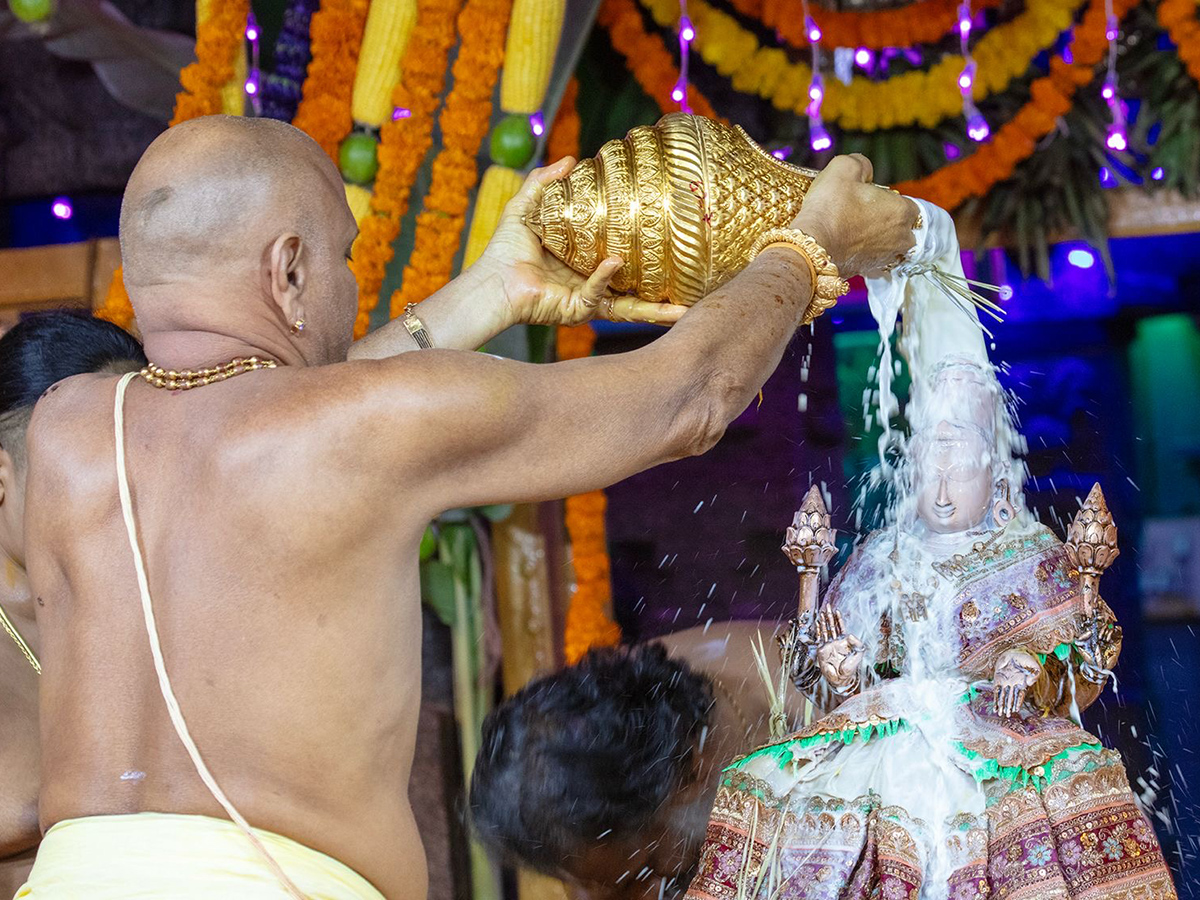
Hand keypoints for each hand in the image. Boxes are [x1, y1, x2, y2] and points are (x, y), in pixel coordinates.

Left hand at [477, 159, 690, 328]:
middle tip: (693, 287)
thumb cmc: (504, 251)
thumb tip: (570, 159)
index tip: (668, 242)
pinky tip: (615, 262)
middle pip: (635, 290)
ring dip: (656, 309)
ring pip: (629, 307)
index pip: (621, 259)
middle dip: (664, 294)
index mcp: (584, 264)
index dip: (643, 254)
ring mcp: (586, 301)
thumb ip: (544, 183)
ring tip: (685, 307)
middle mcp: (591, 285)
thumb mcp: (525, 208)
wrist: (490, 281)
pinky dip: (606, 278)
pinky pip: (598, 295)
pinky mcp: (576, 311)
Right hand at [789, 155, 918, 278]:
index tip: (874, 199)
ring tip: (857, 233)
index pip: (911, 205)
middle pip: (905, 229)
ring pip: (892, 247)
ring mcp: (885, 257)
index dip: (892, 200)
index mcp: (901, 211)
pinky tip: (852, 247)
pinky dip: (867, 254)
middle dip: (891, 222)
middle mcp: (901, 237)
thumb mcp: (844, 167)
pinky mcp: (869, 271)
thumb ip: (861, 163)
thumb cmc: (830, 206)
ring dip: (881, 240)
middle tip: (865, 215)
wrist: (811, 245)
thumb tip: (865, 171)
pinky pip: (875, 261)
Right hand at [814, 608, 864, 689]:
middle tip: (827, 606)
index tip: (836, 610)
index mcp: (845, 642)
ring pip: (825, 630)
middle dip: (830, 616)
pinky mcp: (822, 649)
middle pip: (832, 626)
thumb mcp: (858, 654)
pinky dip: (818, 630)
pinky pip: (819, 637)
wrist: (840, 678)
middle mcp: (836, 641)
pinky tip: (817, 624)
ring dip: (823, 621)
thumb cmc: (850, 668)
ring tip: (821, 612)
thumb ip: (857, 643)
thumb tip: (849, 634)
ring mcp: (828, 645)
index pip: (841, 627)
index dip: (839, 619)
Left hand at [992, 649, 1040, 716]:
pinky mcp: (997, 680)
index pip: (1020, 695)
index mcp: (1022, 683)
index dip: (1018, 702)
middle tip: (1007, 716)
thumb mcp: (1033, 665)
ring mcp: (1005, 683)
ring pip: (1003, 697)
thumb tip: (1030, 683)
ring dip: (1002, 705)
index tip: (1016, 709)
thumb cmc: (1024, 659)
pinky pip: (996, 691)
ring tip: (1000, 714)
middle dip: (1009, 707)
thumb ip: (1035, 674)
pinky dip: (995, 699)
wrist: (1013, 653)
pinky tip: (995, 707)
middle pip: (1011, 698)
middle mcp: (1013, 685)